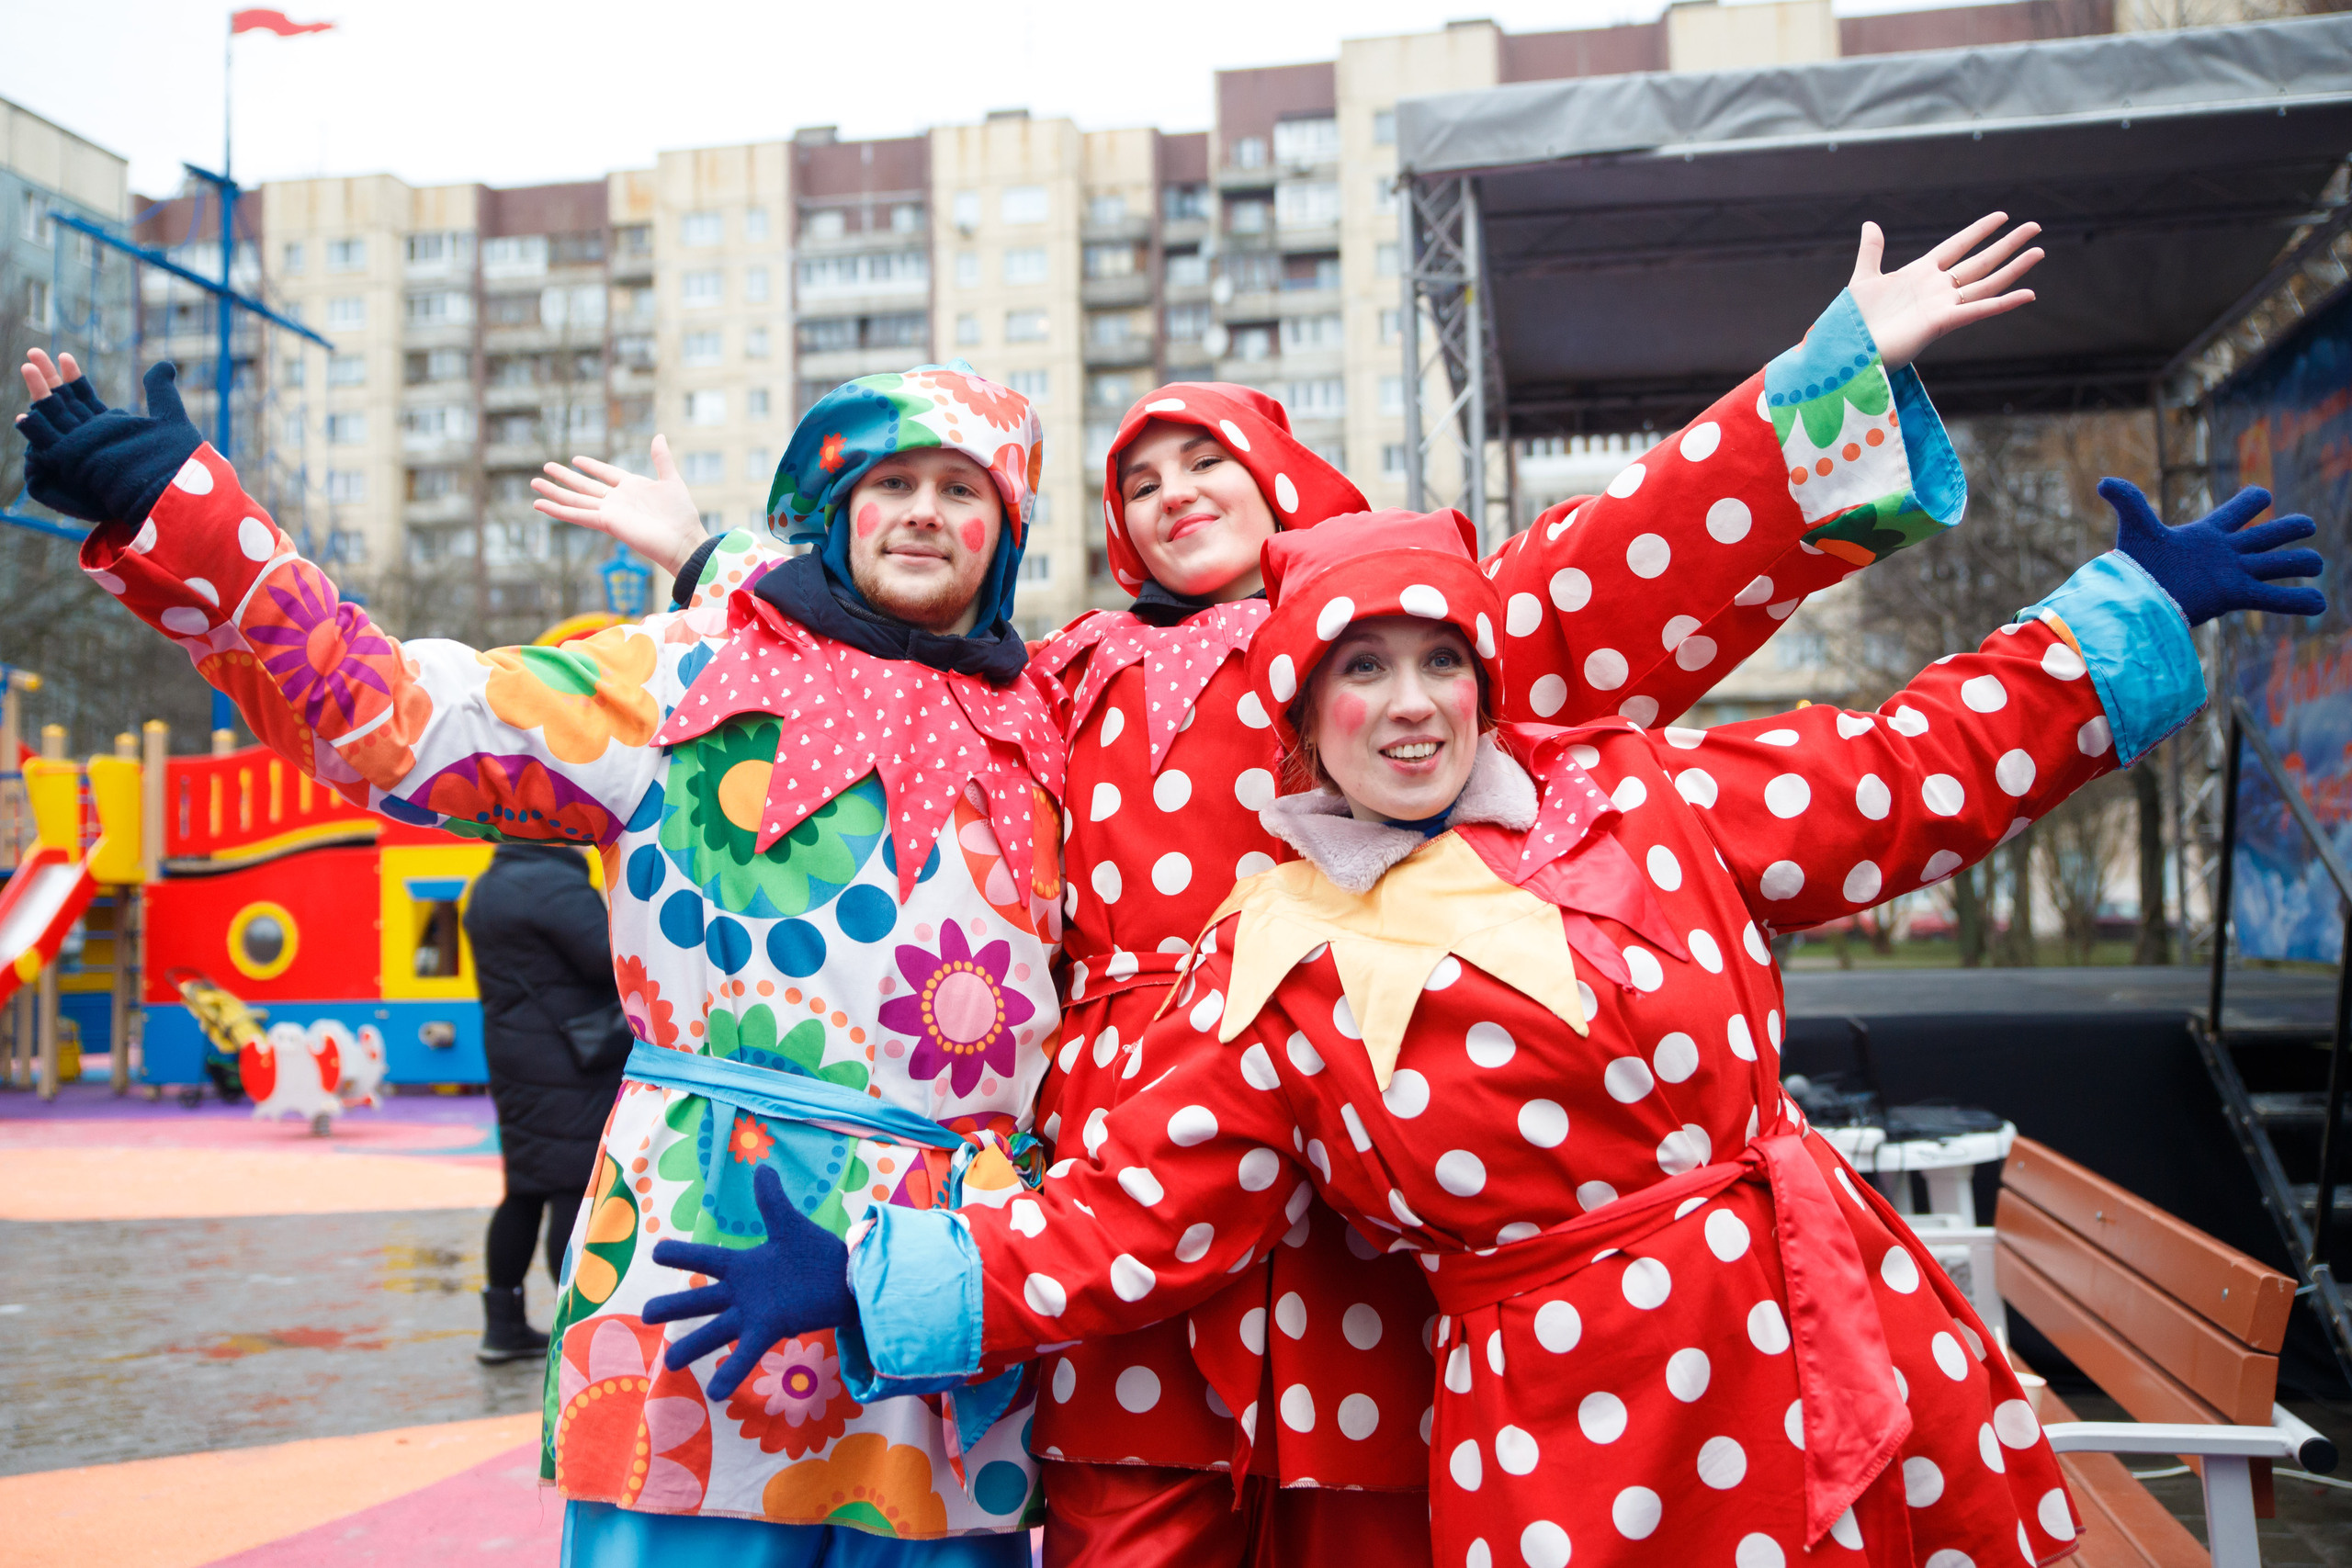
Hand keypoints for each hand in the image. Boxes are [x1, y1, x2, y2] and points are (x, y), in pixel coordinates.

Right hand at [14, 352, 203, 523]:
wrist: (173, 493)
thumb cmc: (175, 458)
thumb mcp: (167, 416)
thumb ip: (160, 390)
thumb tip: (165, 364)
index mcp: (110, 429)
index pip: (85, 399)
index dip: (74, 378)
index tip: (65, 356)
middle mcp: (93, 438)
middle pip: (64, 403)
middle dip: (49, 378)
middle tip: (33, 352)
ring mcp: (83, 450)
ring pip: (56, 417)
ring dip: (40, 393)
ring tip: (27, 366)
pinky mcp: (76, 464)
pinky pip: (53, 445)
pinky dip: (38, 431)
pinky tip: (23, 417)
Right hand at [532, 434, 705, 575]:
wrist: (683, 539)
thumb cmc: (681, 515)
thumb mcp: (672, 480)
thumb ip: (662, 459)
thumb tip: (658, 436)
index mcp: (632, 487)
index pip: (606, 473)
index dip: (591, 466)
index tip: (575, 458)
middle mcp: (617, 500)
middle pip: (584, 486)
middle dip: (565, 477)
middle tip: (545, 466)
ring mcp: (609, 512)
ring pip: (575, 500)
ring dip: (554, 492)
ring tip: (534, 483)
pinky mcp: (605, 523)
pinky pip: (577, 515)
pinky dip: (558, 510)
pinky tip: (540, 505)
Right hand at [643, 1164, 856, 1401]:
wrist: (847, 1278)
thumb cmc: (816, 1254)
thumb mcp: (789, 1223)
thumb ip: (771, 1199)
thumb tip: (762, 1166)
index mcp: (744, 1265)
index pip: (706, 1258)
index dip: (682, 1254)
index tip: (655, 1251)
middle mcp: (743, 1292)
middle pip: (701, 1299)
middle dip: (674, 1306)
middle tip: (645, 1315)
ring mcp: (755, 1314)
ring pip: (716, 1331)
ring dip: (693, 1346)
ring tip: (670, 1363)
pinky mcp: (771, 1330)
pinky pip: (747, 1354)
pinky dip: (731, 1373)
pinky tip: (715, 1394)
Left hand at [1848, 213, 2042, 371]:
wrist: (1849, 350)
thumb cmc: (1854, 320)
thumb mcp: (1863, 278)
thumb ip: (1871, 251)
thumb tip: (1871, 223)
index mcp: (1920, 274)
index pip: (1957, 246)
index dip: (1979, 231)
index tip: (2002, 216)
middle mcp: (1937, 288)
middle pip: (1980, 261)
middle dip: (2007, 244)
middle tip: (2034, 226)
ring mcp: (1942, 305)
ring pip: (1986, 282)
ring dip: (2014, 268)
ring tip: (2039, 251)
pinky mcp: (1942, 323)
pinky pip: (1979, 310)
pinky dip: (2003, 303)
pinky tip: (2028, 293)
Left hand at [2104, 478, 2324, 626]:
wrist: (2136, 602)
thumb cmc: (2136, 567)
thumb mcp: (2136, 529)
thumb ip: (2129, 502)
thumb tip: (2103, 482)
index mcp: (2207, 534)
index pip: (2238, 511)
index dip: (2252, 501)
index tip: (2263, 496)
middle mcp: (2225, 553)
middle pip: (2267, 536)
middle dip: (2288, 529)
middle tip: (2308, 524)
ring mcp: (2233, 575)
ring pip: (2276, 565)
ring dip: (2300, 563)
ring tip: (2318, 564)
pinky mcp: (2235, 596)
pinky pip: (2273, 598)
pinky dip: (2297, 601)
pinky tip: (2320, 606)